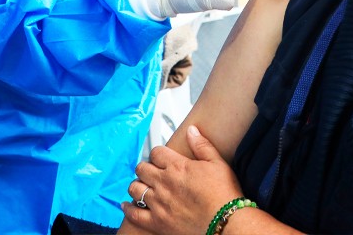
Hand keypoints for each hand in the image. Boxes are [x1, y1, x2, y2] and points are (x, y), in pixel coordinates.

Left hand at [122, 125, 244, 234]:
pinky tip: (127, 205)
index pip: (156, 152)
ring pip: (135, 189)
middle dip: (145, 167)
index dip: (158, 153)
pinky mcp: (157, 222)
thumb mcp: (217, 163)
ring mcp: (158, 203)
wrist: (226, 221)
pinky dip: (128, 208)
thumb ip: (202, 145)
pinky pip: (134, 214)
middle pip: (142, 169)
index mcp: (177, 167)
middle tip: (150, 171)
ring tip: (142, 186)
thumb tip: (191, 130)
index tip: (161, 157)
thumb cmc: (223, 193)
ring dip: (137, 185)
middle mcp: (164, 183)